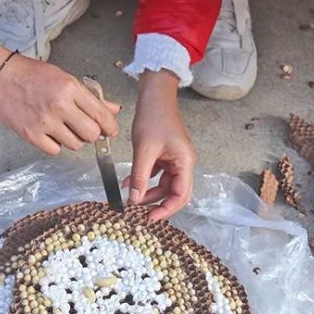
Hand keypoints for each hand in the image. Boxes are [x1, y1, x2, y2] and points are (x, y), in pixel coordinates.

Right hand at [0, 37, 119, 154]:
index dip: (110, 126)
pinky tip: (51, 134)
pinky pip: (55, 151)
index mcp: (71, 89)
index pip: (101, 115)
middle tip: (84, 128)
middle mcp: (60, 106)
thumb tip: (113, 109)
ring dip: (73, 139)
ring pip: (75, 145)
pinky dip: (56, 145)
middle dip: (92, 134)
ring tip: (64, 127)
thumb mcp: (65, 79)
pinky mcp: (31, 135)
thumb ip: (91, 97)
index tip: (110, 130)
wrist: (0, 77)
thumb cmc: (32, 75)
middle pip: (91, 134)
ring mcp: (44, 122)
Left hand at [124, 70, 194, 220]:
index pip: (181, 195)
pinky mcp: (165, 154)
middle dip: (156, 202)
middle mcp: (183, 163)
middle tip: (138, 211)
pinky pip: (156, 173)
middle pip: (174, 192)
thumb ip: (140, 176)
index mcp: (185, 162)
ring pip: (163, 184)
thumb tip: (134, 200)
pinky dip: (144, 178)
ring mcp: (174, 158)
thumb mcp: (144, 150)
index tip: (149, 217)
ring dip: (147, 191)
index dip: (167, 209)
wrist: (154, 95)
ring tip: (129, 195)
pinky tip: (129, 180)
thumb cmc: (154, 117)